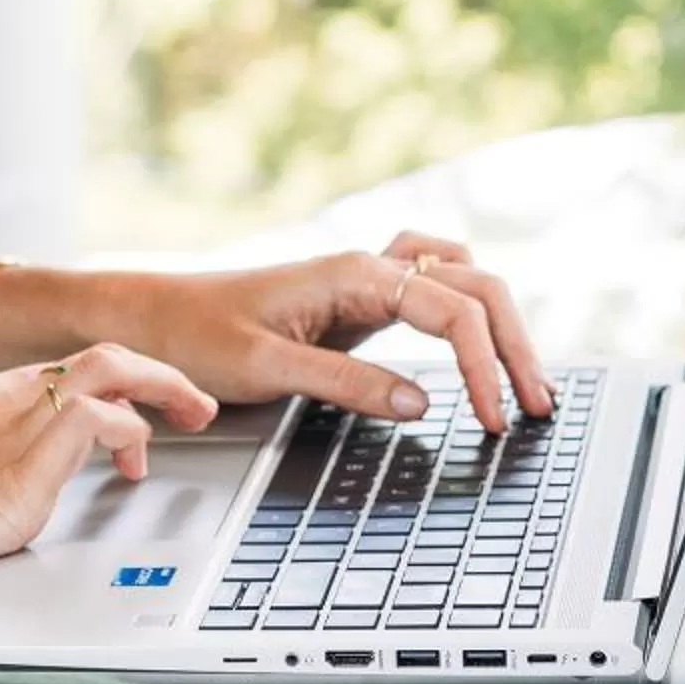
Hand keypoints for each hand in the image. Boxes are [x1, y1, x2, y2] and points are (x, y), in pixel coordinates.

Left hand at [100, 233, 553, 435]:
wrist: (148, 315)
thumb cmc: (193, 334)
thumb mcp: (267, 368)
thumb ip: (348, 383)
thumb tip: (422, 401)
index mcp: (353, 274)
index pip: (454, 310)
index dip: (486, 364)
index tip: (496, 416)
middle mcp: (368, 267)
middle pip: (476, 287)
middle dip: (514, 344)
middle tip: (536, 402)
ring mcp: (366, 280)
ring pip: (463, 280)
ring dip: (499, 322)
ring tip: (522, 376)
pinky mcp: (358, 301)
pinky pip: (434, 288)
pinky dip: (468, 308)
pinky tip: (477, 340)